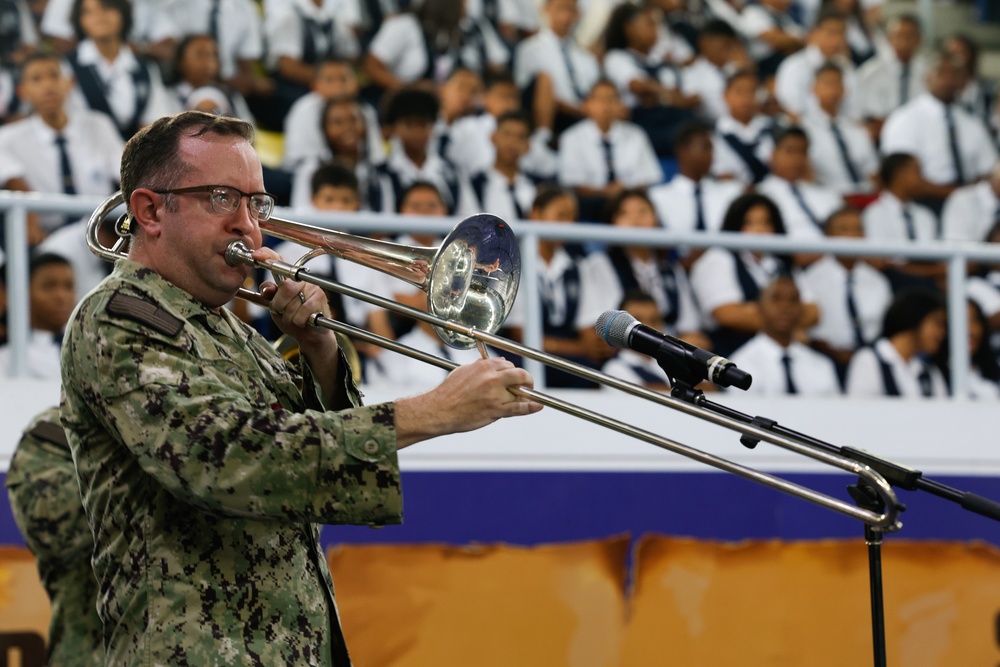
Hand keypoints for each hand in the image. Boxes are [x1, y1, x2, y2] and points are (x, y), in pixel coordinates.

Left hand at [253, 247, 336, 353]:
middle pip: (285, 288)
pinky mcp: (321, 299)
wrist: (310, 334)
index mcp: (290, 279)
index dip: (268, 256)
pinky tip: (303, 322)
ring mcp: (313, 288)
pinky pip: (302, 313)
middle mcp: (302, 280)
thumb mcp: (276, 308)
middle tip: (282, 311)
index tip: (257, 255)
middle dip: (279, 305)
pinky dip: (298, 322)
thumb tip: (266, 288)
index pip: (279, 261)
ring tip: (294, 318)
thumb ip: (270, 296)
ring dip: (289, 317)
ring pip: (292, 304)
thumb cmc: (293, 318)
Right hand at [394, 357, 542, 447]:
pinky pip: (519, 407)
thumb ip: (481, 367)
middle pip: (519, 374)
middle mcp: (491, 377)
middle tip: (526, 385)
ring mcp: (495, 394)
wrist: (439, 410)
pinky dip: (531, 407)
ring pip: (520, 391)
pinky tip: (538, 406)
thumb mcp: (464, 372)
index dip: (513, 372)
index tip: (514, 377)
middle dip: (525, 379)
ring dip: (525, 394)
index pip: (507, 364)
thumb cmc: (449, 392)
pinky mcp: (496, 409)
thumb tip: (496, 363)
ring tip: (527, 397)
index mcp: (483, 366)